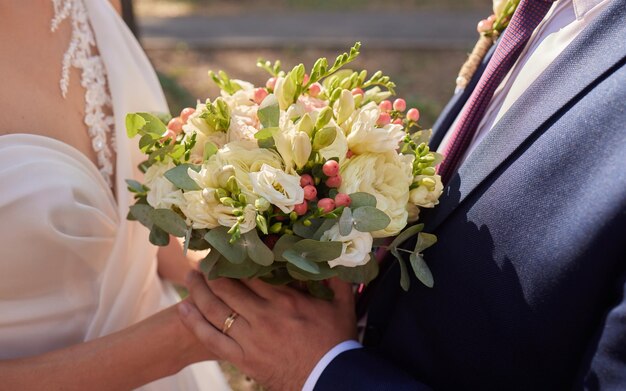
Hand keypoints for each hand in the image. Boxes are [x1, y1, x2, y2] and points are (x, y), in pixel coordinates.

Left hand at [178, 272, 357, 389]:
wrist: (329, 378)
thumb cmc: (337, 340)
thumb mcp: (342, 304)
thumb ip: (335, 277)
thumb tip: (330, 255)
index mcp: (285, 300)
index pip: (251, 273)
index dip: (236, 260)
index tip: (227, 250)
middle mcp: (263, 316)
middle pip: (228, 288)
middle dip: (211, 272)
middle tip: (202, 261)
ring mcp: (250, 338)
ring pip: (215, 310)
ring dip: (198, 291)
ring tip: (190, 278)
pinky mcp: (242, 358)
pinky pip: (211, 339)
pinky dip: (194, 323)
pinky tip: (182, 309)